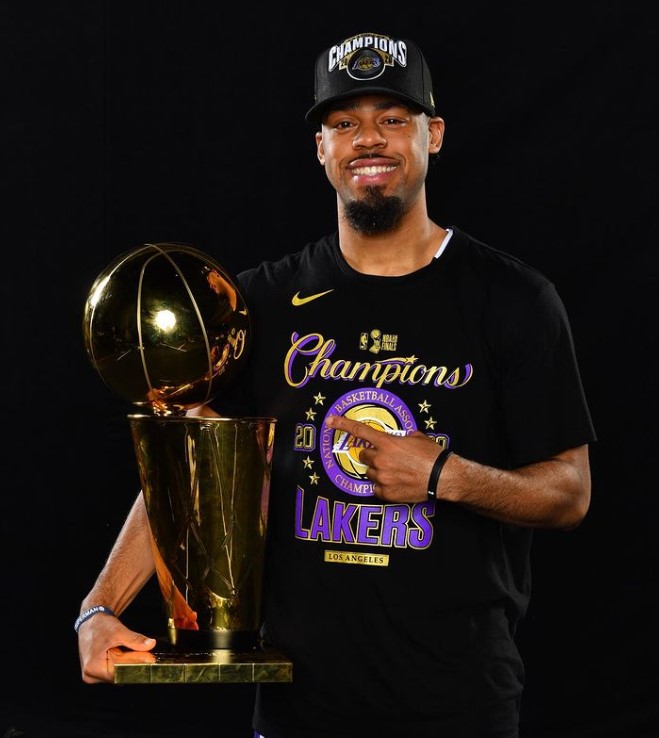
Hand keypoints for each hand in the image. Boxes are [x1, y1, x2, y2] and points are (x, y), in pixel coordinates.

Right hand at [78, 612, 155, 683]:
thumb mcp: (118, 631)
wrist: (91, 622)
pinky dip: (123, 663)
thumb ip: (135, 639)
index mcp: (93, 667)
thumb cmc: (100, 625)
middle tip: (149, 656)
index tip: (151, 659)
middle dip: (134, 664)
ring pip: (118, 673)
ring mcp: (93, 675)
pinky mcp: (98, 672)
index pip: (120, 671)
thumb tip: (151, 645)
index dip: (136, 664)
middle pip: (119, 674)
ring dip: (128, 663)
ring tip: (136, 651)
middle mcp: (91, 675)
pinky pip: (115, 671)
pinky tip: (127, 654)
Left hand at [325, 414, 446, 502]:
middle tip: (388, 458)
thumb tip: (399, 438)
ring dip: (378, 470)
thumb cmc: (432, 455)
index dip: (343, 424)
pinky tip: (398, 482)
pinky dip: (383, 486)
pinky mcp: (386, 493)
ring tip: (397, 472)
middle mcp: (381, 460)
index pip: (360, 431)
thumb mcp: (417, 437)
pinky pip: (376, 488)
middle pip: (363, 455)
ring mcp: (382, 478)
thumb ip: (402, 437)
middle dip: (372, 455)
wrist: (443, 477)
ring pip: (369, 472)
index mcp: (387, 443)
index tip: (330, 421)